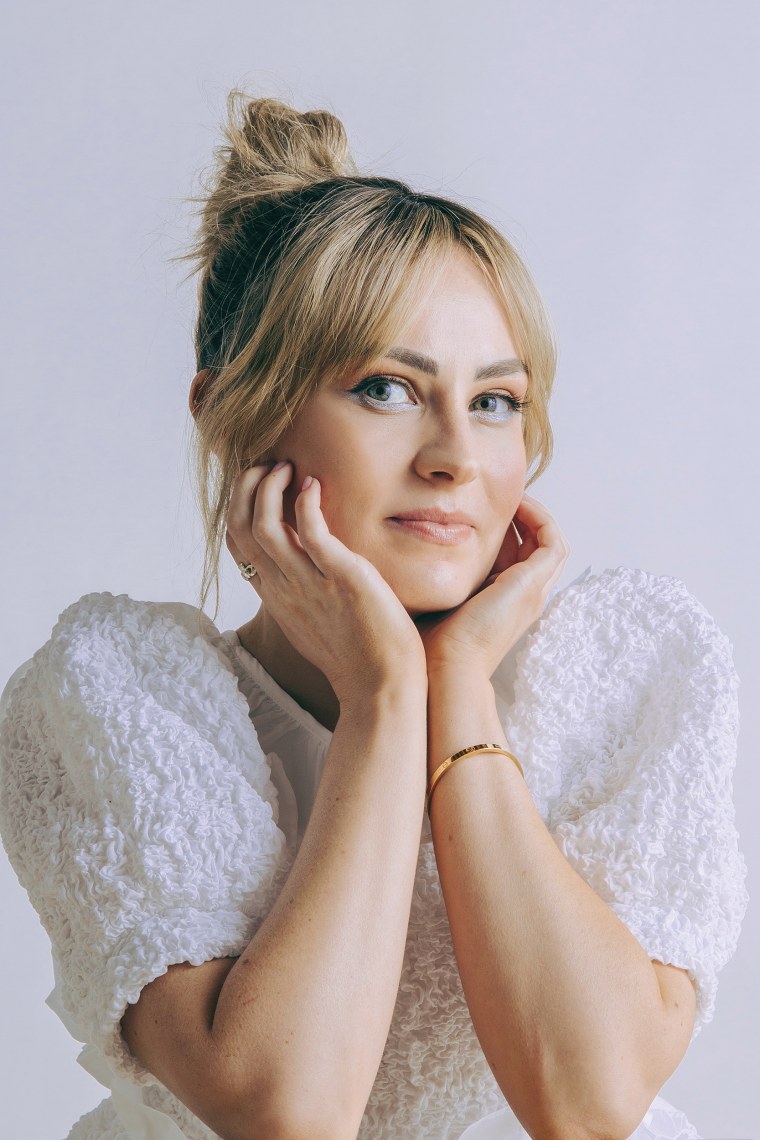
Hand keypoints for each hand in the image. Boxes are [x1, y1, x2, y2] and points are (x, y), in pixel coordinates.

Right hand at [225, 462, 426, 704]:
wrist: (381, 685)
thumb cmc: (356, 655)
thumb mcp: (315, 618)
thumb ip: (303, 588)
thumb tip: (307, 561)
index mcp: (274, 594)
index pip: (235, 542)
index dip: (238, 504)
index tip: (257, 481)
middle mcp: (282, 587)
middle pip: (239, 526)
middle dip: (245, 487)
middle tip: (268, 464)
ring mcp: (307, 583)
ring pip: (263, 525)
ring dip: (269, 487)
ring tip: (288, 467)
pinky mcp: (341, 577)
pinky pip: (310, 531)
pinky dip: (305, 501)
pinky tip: (314, 484)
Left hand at [416, 494, 569, 678]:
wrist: (447, 666)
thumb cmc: (431, 643)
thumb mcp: (432, 600)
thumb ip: (430, 577)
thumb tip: (401, 551)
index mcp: (501, 602)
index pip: (513, 556)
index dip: (501, 529)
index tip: (475, 508)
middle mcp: (523, 596)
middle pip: (533, 546)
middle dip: (518, 517)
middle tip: (494, 495)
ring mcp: (533, 591)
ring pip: (548, 541)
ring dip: (532, 514)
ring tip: (508, 495)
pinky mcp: (535, 583)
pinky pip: (553, 540)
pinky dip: (540, 517)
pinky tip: (514, 503)